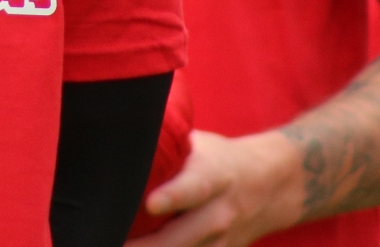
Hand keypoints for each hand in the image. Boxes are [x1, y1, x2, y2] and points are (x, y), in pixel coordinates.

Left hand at [127, 129, 304, 246]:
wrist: (269, 188)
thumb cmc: (219, 160)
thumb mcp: (198, 145)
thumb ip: (166, 149)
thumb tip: (121, 143)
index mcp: (212, 176)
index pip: (194, 188)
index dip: (172, 197)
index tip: (151, 204)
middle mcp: (218, 214)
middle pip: (180, 238)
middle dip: (145, 245)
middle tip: (110, 240)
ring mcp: (219, 242)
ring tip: (113, 245)